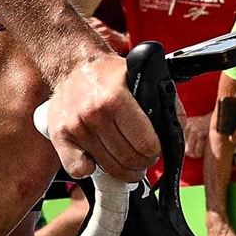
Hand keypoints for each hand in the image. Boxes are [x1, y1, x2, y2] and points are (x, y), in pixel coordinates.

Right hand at [43, 46, 164, 181]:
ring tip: (125, 161)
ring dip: (122, 170)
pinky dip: (90, 170)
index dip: (154, 152)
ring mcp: (75, 126)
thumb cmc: (110, 74)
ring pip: (107, 168)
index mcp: (115, 98)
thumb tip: (176, 132)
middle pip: (128, 160)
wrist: (73, 65)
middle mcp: (93, 113)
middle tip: (142, 159)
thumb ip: (166, 102)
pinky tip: (97, 159)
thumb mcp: (144, 77)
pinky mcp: (59, 136)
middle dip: (141, 164)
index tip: (153, 150)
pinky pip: (77, 170)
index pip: (145, 144)